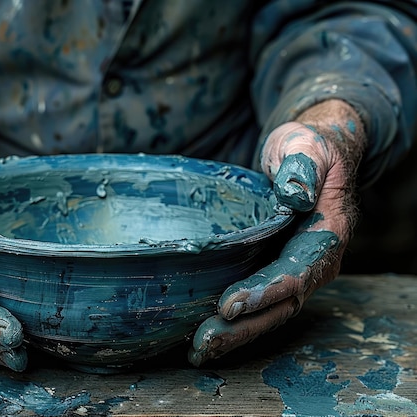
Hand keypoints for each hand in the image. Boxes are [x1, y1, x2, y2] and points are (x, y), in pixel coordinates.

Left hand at [189, 99, 364, 364]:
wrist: (312, 157)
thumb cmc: (308, 149)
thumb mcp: (306, 147)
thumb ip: (302, 168)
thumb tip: (293, 196)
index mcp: (327, 233)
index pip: (297, 272)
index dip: (264, 292)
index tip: (228, 305)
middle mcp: (315, 262)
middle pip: (281, 306)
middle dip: (243, 328)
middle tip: (204, 342)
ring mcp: (296, 270)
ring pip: (269, 313)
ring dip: (235, 333)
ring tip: (198, 349)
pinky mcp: (275, 270)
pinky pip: (259, 303)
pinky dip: (235, 321)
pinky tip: (204, 332)